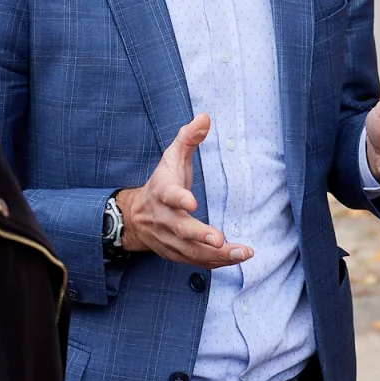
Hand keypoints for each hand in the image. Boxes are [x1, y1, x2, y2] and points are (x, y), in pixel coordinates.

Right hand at [116, 115, 252, 269]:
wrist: (135, 217)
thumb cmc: (161, 183)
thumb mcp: (171, 157)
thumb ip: (188, 138)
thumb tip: (205, 117)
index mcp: (163, 192)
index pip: (169, 195)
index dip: (179, 199)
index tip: (191, 202)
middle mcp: (165, 218)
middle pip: (181, 230)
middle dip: (200, 236)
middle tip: (220, 240)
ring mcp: (169, 239)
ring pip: (192, 252)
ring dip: (217, 255)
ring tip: (243, 253)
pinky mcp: (176, 253)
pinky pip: (196, 261)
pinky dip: (216, 263)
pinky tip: (237, 259)